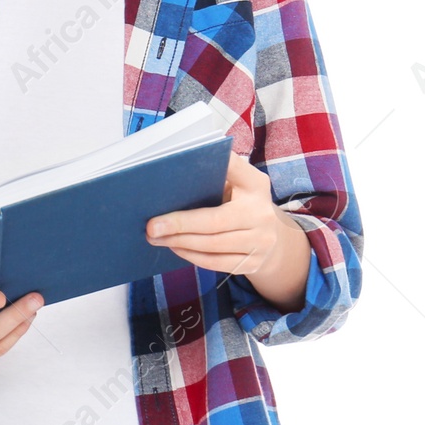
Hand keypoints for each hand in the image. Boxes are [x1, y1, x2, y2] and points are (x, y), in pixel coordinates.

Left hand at [147, 153, 310, 308]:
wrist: (273, 237)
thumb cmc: (240, 203)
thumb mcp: (236, 184)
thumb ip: (216, 176)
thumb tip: (175, 170)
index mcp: (255, 185)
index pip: (234, 169)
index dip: (216, 164)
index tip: (185, 160)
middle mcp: (262, 213)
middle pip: (214, 221)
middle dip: (179, 224)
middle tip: (151, 226)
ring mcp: (261, 241)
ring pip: (212, 245)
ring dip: (179, 242)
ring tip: (155, 238)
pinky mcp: (254, 263)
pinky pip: (215, 263)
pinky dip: (191, 256)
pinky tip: (175, 248)